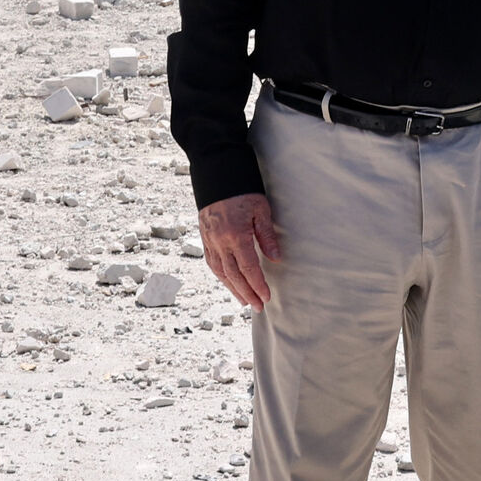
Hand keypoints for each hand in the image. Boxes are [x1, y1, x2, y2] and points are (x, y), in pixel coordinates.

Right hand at [198, 193, 281, 310]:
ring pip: (220, 272)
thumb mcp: (260, 209)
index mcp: (236, 235)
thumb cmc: (241, 188)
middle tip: (258, 307)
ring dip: (233, 288)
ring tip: (244, 300)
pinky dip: (221, 275)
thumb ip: (267, 235)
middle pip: (234, 275)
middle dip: (247, 293)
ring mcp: (210, 240)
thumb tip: (275, 258)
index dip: (258, 285)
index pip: (248, 268)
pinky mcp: (204, 237)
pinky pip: (212, 262)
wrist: (216, 173)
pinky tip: (228, 281)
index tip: (267, 297)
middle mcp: (220, 241)